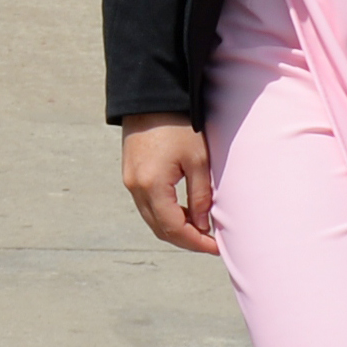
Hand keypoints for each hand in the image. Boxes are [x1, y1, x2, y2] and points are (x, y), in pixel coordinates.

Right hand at [121, 115, 217, 252]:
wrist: (152, 98)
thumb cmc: (179, 126)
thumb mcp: (197, 161)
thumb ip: (200, 197)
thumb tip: (202, 227)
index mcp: (152, 185)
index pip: (173, 228)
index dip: (196, 243)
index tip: (216, 248)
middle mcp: (135, 187)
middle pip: (159, 229)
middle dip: (186, 240)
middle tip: (210, 243)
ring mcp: (130, 181)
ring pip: (152, 219)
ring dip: (175, 228)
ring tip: (200, 228)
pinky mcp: (130, 174)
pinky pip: (146, 205)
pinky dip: (165, 215)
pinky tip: (184, 211)